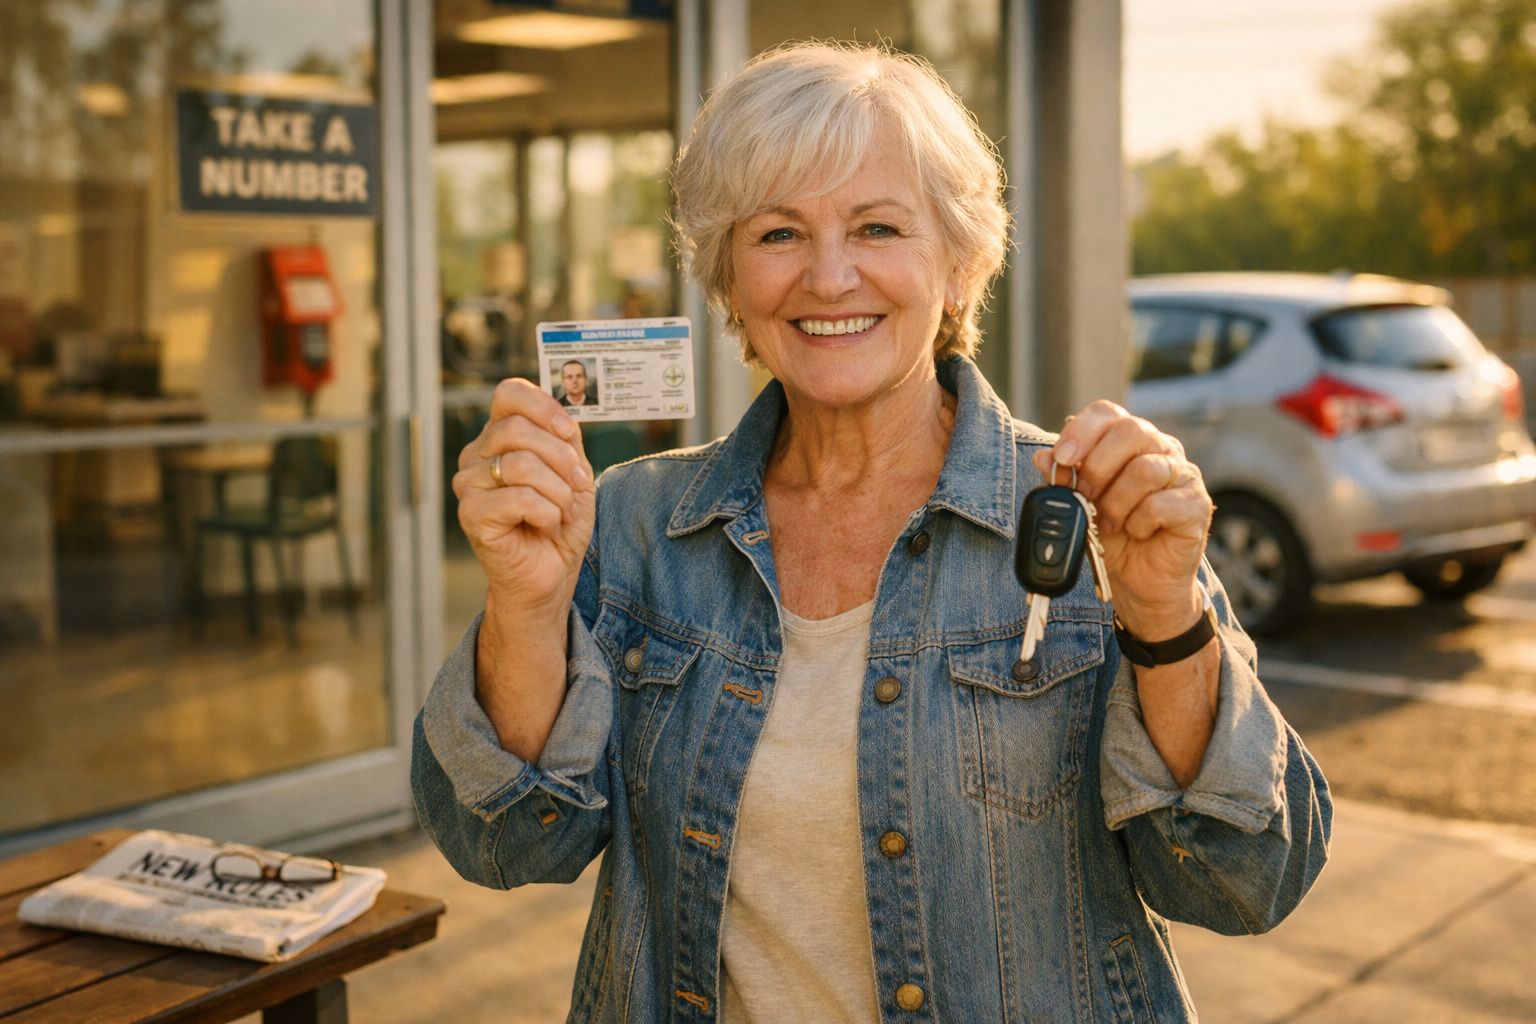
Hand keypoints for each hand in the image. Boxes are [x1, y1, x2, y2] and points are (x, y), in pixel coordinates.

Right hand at [453, 378, 595, 611]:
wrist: (550, 573)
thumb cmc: (559, 522)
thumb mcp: (574, 472)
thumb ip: (566, 439)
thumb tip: (566, 413)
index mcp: (498, 437)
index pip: (509, 394)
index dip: (544, 407)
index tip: (569, 432)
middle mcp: (477, 455)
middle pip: (518, 429)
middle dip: (561, 458)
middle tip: (576, 486)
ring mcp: (469, 484)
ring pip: (522, 464)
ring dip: (558, 491)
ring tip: (562, 511)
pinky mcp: (471, 514)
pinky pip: (519, 498)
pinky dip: (547, 513)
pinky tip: (546, 526)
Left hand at [1031, 400, 1211, 638]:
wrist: (1141, 582)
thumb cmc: (1113, 537)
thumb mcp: (1078, 507)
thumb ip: (1063, 481)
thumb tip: (1043, 457)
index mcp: (1130, 442)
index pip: (1108, 413)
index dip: (1082, 430)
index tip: (1062, 458)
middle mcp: (1160, 449)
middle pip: (1131, 431)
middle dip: (1097, 467)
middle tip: (1085, 498)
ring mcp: (1183, 475)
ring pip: (1144, 469)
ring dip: (1116, 502)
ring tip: (1110, 524)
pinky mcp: (1197, 505)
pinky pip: (1160, 504)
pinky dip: (1138, 522)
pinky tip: (1137, 533)